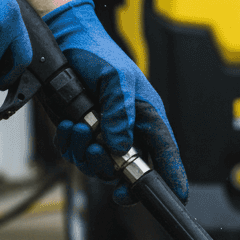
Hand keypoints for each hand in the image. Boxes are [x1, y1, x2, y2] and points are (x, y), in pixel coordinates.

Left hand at [44, 0, 187, 202]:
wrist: (64, 41)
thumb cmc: (98, 54)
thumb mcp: (116, 79)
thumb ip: (120, 113)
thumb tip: (119, 146)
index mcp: (149, 122)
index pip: (167, 158)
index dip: (173, 181)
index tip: (175, 198)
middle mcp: (131, 135)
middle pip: (131, 174)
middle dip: (112, 171)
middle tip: (98, 153)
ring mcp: (108, 139)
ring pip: (102, 169)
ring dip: (86, 155)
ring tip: (78, 127)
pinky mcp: (85, 137)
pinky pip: (79, 157)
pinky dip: (71, 146)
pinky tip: (70, 126)